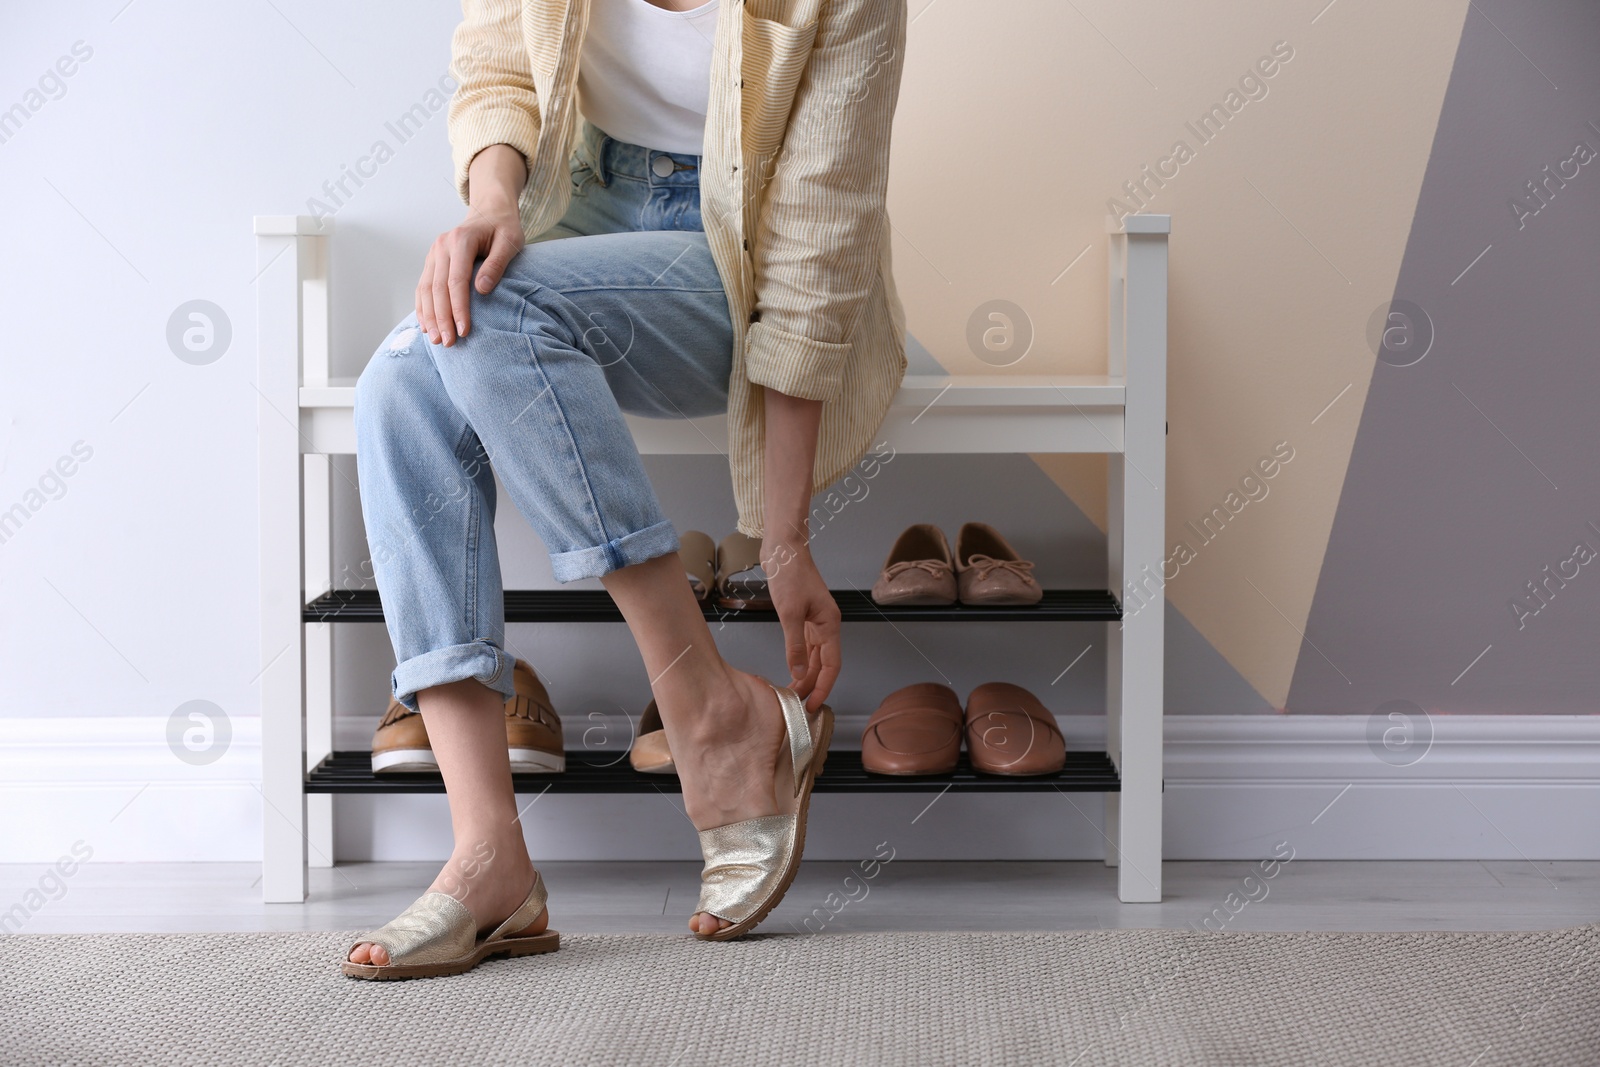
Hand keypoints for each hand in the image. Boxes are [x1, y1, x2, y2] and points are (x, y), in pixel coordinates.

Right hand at [416, 201, 522, 346]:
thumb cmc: (504, 228)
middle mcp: (441, 246)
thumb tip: (481, 290)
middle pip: (437, 288)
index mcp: (460, 240)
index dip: (458, 308)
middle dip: (441, 318)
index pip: (456, 281)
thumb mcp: (510, 242)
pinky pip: (422, 286)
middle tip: (447, 343)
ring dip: (429, 316)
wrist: (490, 211)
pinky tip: (426, 325)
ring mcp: (434, 253)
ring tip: (435, 340)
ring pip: (425, 289)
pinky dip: (422, 307)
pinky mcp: (432, 260)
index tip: (464, 331)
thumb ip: (497, 264)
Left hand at [763, 541, 839, 712]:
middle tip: (800, 704)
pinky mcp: (803, 616)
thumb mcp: (790, 612)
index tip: (813, 704)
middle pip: (825, 663)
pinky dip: (801, 659)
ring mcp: (815, 621)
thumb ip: (795, 644)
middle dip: (814, 684)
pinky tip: (793, 670)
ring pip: (816, 656)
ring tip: (794, 692)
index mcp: (829, 623)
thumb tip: (800, 671)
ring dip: (807, 674)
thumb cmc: (790, 573)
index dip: (824, 686)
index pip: (832, 664)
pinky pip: (806, 645)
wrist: (783, 549)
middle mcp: (826, 624)